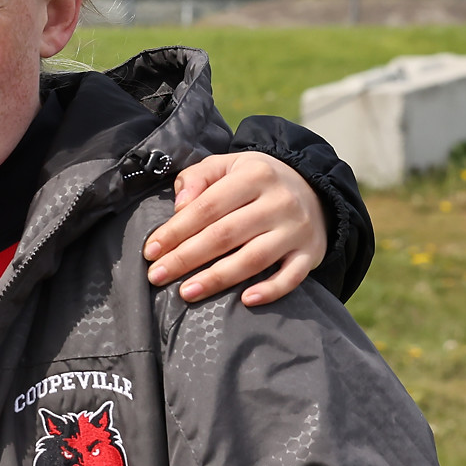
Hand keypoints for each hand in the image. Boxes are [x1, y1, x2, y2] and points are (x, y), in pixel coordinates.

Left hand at [143, 150, 326, 305]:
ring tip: (186, 292)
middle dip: (186, 258)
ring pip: (253, 258)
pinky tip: (245, 300)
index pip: (207, 207)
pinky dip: (271, 290)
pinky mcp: (311, 252)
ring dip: (217, 279)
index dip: (175, 231)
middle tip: (157, 276)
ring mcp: (296, 229)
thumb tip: (180, 206)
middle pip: (225, 235)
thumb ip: (197, 177)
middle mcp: (279, 202)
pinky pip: (292, 276)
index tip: (150, 251)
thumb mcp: (226, 166)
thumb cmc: (255, 181)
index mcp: (254, 176)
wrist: (314, 188)